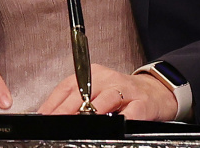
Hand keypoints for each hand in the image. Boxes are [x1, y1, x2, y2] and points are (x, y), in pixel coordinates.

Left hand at [38, 64, 177, 120]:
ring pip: (106, 99)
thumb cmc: (122, 94)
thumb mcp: (97, 92)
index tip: (44, 116)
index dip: (53, 103)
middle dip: (67, 110)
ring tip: (82, 123)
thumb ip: (75, 102)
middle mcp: (107, 79)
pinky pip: (131, 112)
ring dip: (92, 112)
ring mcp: (125, 90)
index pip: (67, 86)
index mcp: (93, 75)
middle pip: (83, 92)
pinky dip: (121, 120)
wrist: (155, 92)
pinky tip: (114, 126)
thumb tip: (50, 116)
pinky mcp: (141, 103)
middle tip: (57, 122)